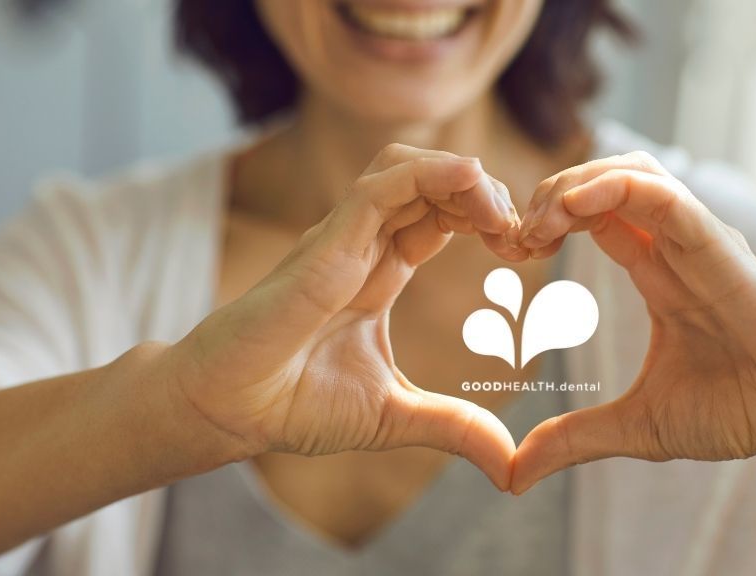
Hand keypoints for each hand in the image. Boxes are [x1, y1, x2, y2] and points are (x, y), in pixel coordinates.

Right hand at [170, 144, 525, 488]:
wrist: (228, 411)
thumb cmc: (293, 404)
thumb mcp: (396, 416)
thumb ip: (455, 427)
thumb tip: (511, 467)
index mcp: (380, 272)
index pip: (442, 216)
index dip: (487, 220)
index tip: (527, 251)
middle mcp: (364, 245)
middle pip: (433, 183)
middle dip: (486, 194)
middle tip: (525, 234)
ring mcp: (343, 238)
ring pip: (407, 168)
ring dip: (463, 177)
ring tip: (502, 214)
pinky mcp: (326, 243)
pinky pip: (381, 186)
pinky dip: (430, 174)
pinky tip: (472, 183)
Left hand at [510, 152, 755, 492]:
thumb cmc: (740, 411)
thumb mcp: (636, 427)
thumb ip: (572, 439)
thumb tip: (512, 476)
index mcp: (657, 272)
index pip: (593, 216)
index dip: (545, 221)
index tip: (510, 252)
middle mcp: (675, 247)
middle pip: (604, 181)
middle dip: (549, 194)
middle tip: (514, 237)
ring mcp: (699, 242)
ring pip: (632, 173)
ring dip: (574, 184)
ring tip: (538, 222)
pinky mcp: (722, 250)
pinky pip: (667, 199)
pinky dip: (616, 189)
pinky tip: (573, 207)